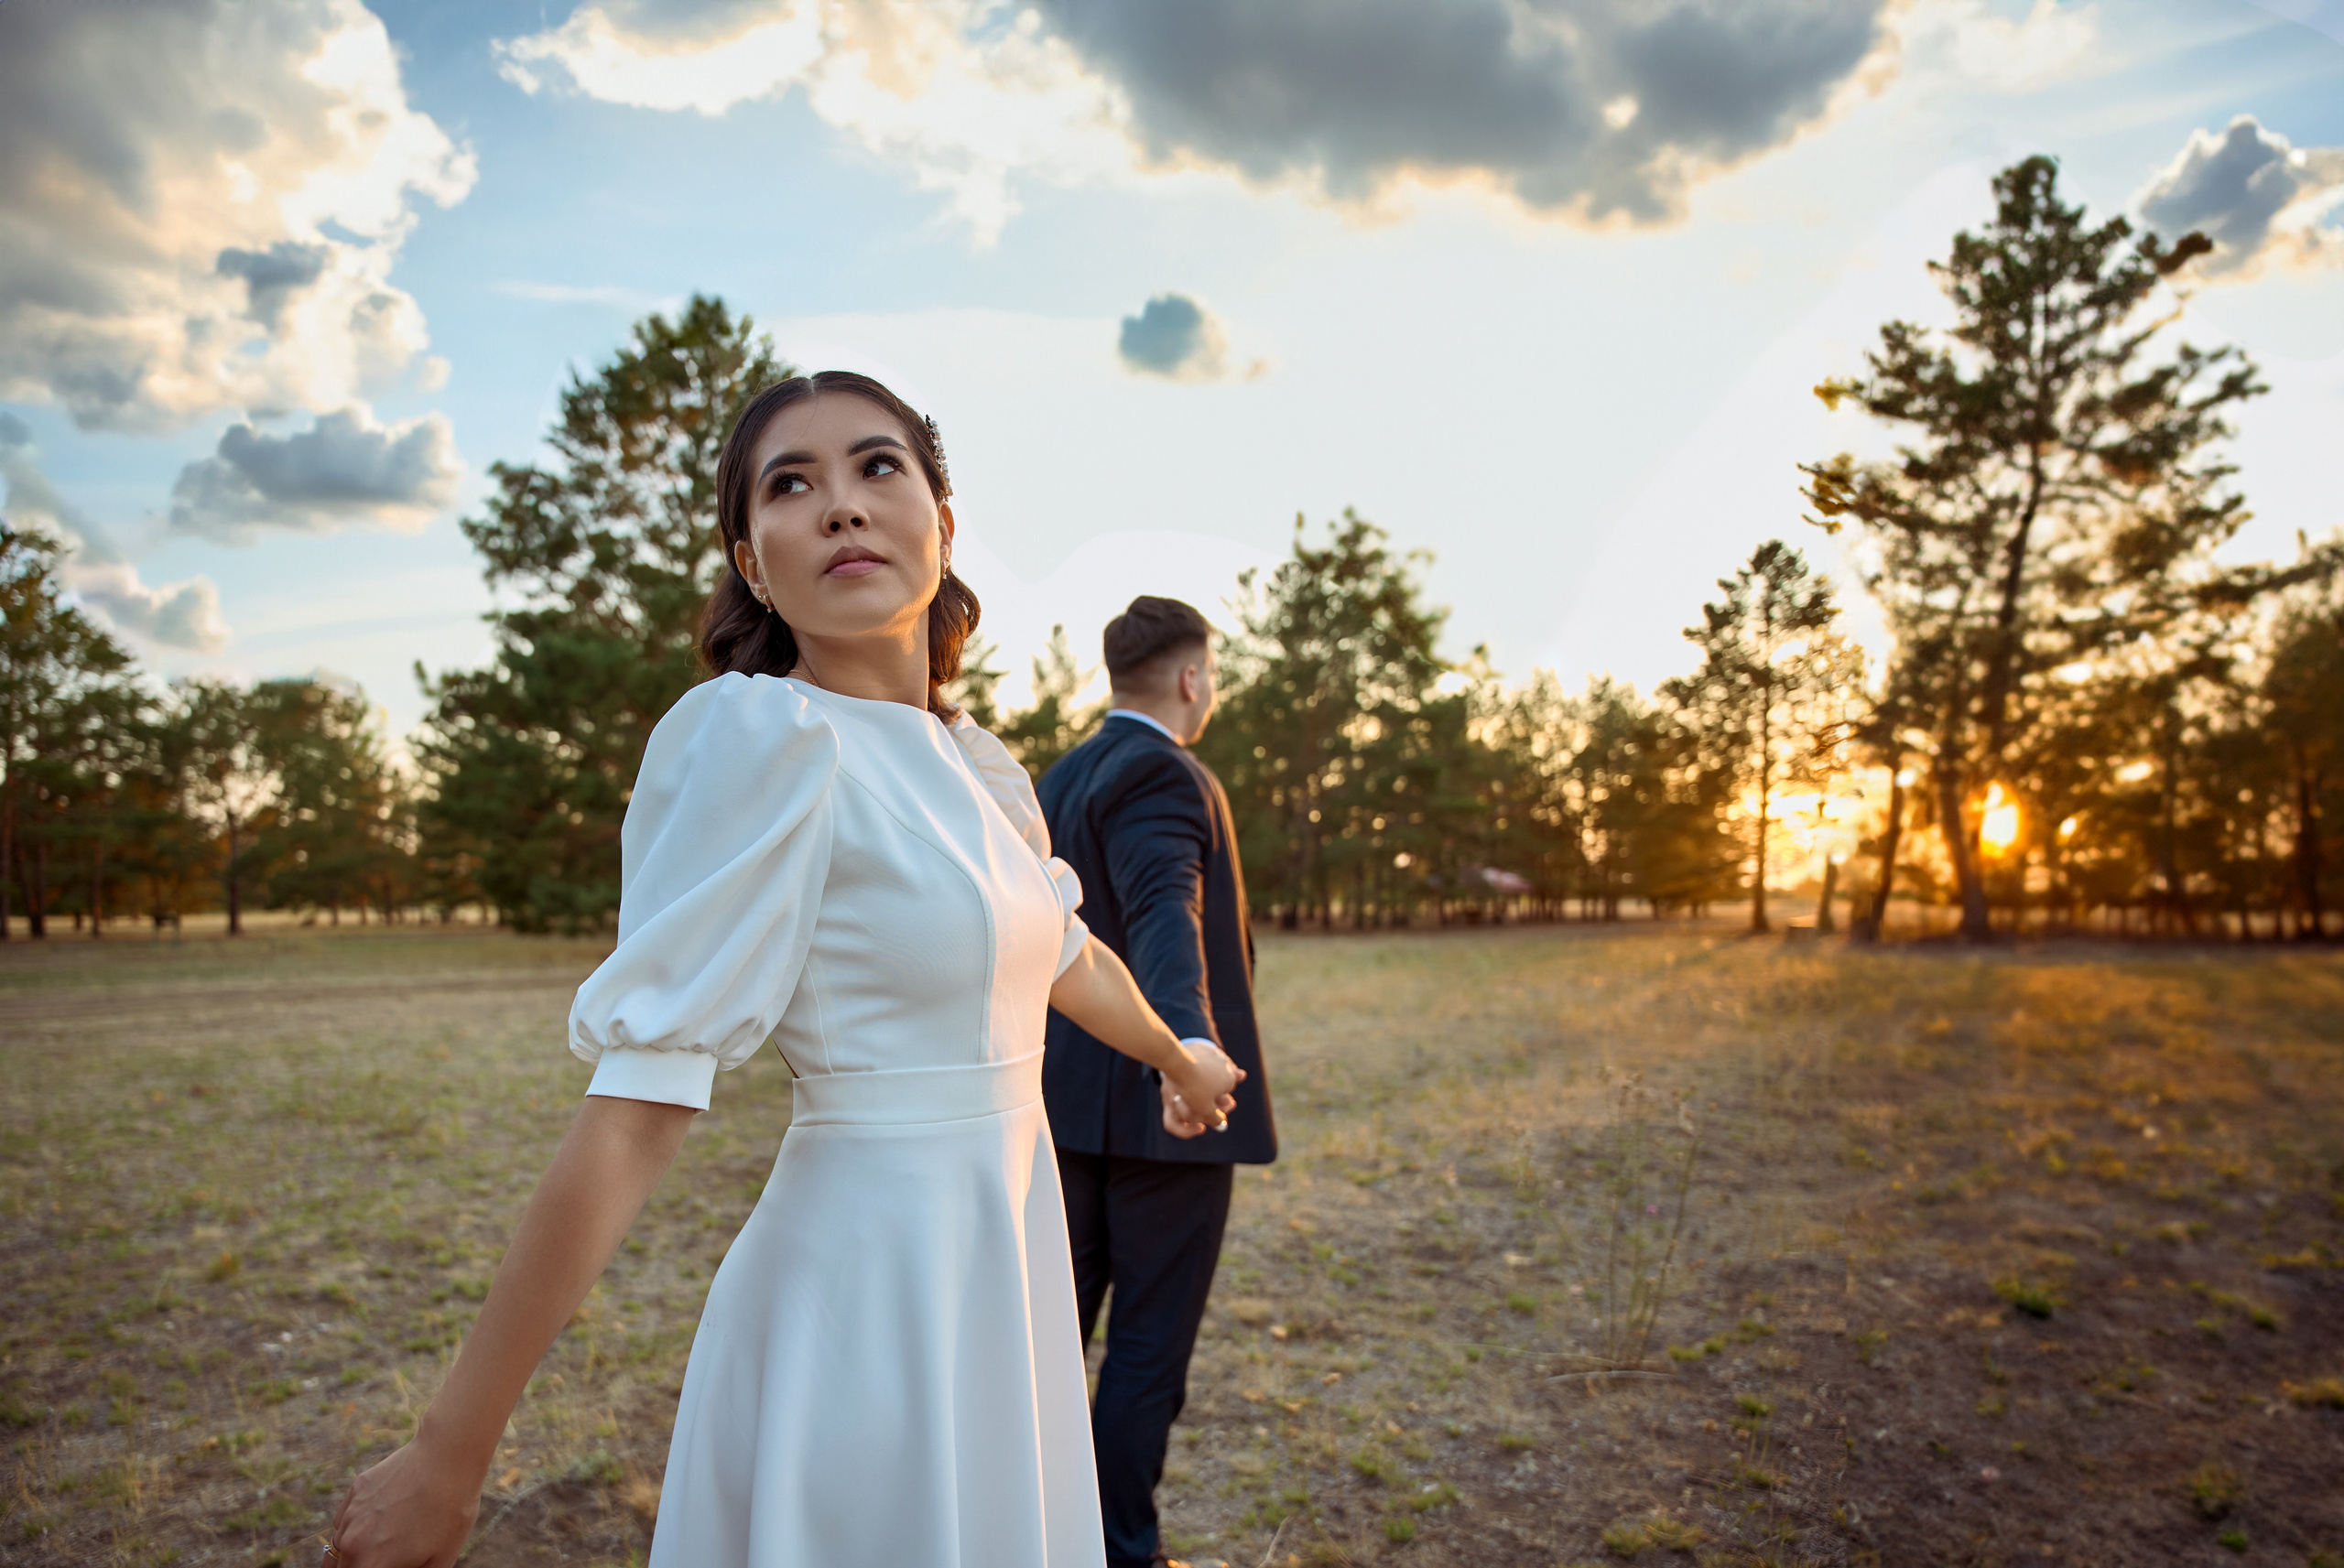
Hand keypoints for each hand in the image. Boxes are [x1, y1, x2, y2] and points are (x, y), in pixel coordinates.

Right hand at [325, 1433, 481, 1567]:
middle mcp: (352, 1543)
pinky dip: (357, 1524)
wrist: (447, 1458)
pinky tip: (384, 1515)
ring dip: (356, 1548)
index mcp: (371, 1564)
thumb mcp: (440, 1559)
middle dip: (361, 1566)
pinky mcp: (355, 1491)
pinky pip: (346, 1519)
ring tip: (389, 1537)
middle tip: (389, 1555)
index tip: (391, 1562)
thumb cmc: (450, 1512)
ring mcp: (351, 1514)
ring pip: (341, 1544)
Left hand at [1163, 1042, 1241, 1135]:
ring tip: (1192, 1080)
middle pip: (1222, 1078)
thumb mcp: (1204, 1109)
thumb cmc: (1192, 1088)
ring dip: (1207, 1072)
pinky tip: (1188, 1066)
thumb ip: (1215, 1118)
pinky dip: (1198, 1062)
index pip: (1227, 1091)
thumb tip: (1221, 1125)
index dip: (1217, 1098)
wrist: (1178, 1063)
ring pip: (1214, 1066)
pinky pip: (1204, 1056)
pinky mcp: (1204, 1046)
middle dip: (1214, 1085)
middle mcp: (1227, 1065)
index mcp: (1230, 1080)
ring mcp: (1216, 1053)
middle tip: (1199, 1090)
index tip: (1206, 1101)